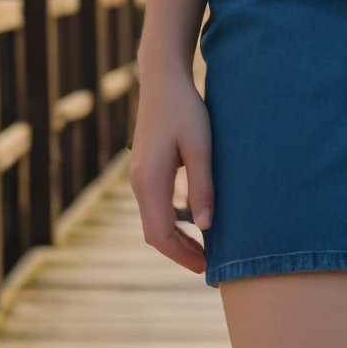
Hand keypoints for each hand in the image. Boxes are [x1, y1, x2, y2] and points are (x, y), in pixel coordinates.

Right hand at [130, 68, 212, 274]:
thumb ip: (202, 187)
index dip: (182, 255)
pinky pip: (155, 205)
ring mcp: (139, 175)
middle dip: (179, 252)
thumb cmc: (185, 109)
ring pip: (153, 220)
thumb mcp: (201, 147)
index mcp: (150, 181)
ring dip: (175, 237)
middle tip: (207, 265)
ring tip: (203, 247)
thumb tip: (205, 227)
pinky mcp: (144, 168)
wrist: (162, 79)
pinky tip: (193, 220)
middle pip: (154, 232)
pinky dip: (171, 220)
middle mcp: (139, 182)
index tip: (205, 267)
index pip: (160, 233)